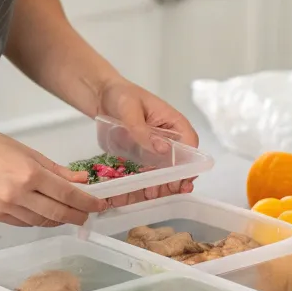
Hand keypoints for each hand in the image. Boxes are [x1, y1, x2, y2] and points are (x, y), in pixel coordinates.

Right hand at [0, 123, 107, 227]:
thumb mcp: (29, 152)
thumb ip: (57, 170)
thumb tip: (81, 181)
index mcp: (29, 173)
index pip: (67, 194)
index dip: (87, 202)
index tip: (99, 204)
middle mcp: (17, 194)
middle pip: (57, 213)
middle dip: (77, 215)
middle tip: (88, 214)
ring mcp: (4, 207)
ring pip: (41, 221)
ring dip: (58, 218)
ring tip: (69, 212)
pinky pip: (23, 223)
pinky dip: (38, 219)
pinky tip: (45, 212)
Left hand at [96, 78, 199, 206]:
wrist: (101, 95)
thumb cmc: (120, 95)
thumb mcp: (129, 109)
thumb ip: (143, 130)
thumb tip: (164, 149)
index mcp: (173, 121)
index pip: (189, 143)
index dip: (188, 163)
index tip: (180, 179)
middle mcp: (169, 135)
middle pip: (180, 161)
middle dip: (175, 178)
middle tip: (165, 191)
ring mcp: (156, 146)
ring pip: (166, 169)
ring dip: (162, 183)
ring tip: (152, 194)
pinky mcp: (144, 153)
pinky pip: (150, 170)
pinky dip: (148, 181)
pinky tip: (142, 191)